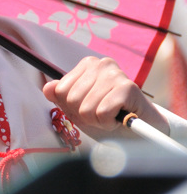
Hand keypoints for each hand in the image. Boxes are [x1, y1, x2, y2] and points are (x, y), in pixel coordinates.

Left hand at [42, 55, 168, 135]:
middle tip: (103, 114)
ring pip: (85, 108)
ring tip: (113, 116)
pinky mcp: (128, 87)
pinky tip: (120, 118)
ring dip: (98, 121)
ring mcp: (115, 74)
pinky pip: (102, 113)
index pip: (60, 90)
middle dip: (85, 115)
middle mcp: (101, 64)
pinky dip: (109, 123)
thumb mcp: (79, 108)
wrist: (144, 129)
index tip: (90, 108)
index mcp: (88, 65)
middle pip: (72, 100)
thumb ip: (62, 97)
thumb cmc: (110, 117)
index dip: (72, 108)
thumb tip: (47, 88)